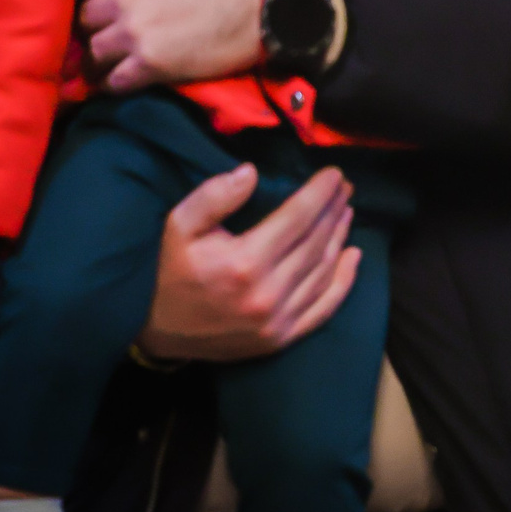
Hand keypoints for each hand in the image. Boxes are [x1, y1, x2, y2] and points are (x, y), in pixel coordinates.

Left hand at [80, 0, 268, 90]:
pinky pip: (115, 81)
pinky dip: (115, 81)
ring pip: (95, 49)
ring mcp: (136, 35)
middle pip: (84, 15)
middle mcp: (125, 0)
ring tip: (114, 55)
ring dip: (103, 52)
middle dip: (95, 19)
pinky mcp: (152, 66)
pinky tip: (125, 78)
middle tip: (109, 24)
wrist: (271, 7)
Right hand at [137, 164, 359, 361]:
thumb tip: (252, 172)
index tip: (335, 174)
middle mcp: (267, 293)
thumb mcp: (178, 226)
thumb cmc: (170, 272)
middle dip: (334, 210)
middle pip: (316, 242)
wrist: (158, 333)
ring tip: (346, 212)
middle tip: (345, 188)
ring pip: (323, 271)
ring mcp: (278, 321)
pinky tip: (353, 256)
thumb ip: (213, 197)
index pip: (298, 218)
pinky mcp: (282, 339)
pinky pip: (325, 307)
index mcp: (244, 263)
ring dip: (340, 238)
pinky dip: (344, 281)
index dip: (321, 193)